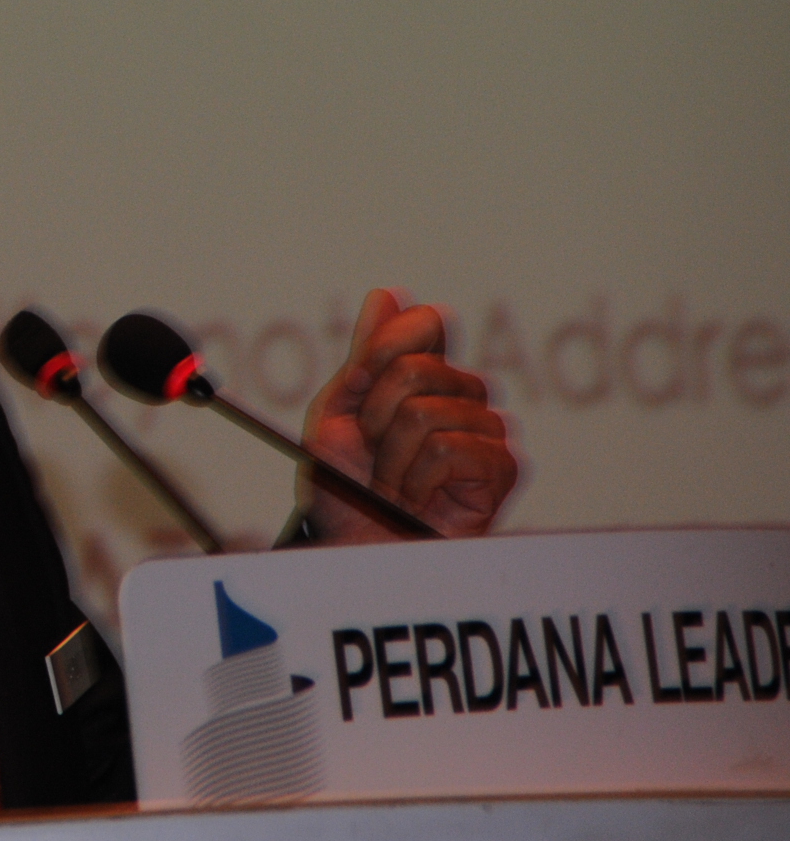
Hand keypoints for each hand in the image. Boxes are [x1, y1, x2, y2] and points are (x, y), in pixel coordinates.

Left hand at [302, 289, 517, 542]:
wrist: (350, 545)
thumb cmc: (344, 485)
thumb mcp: (338, 411)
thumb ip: (367, 354)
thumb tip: (388, 294)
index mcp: (427, 376)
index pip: (424, 325)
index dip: (381, 350)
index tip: (358, 386)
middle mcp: (463, 396)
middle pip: (414, 370)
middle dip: (373, 417)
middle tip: (372, 454)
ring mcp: (487, 432)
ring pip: (425, 414)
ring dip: (390, 458)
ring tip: (392, 484)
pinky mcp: (502, 469)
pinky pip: (448, 449)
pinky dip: (415, 479)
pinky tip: (417, 500)